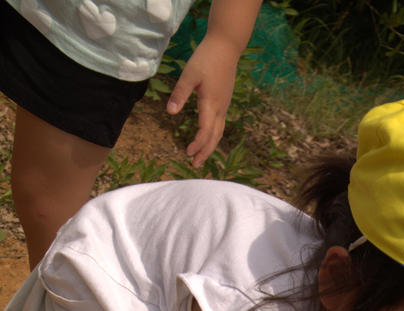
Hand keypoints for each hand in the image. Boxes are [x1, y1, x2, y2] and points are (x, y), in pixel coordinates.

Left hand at [166, 32, 239, 165]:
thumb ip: (180, 93)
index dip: (197, 144)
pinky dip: (214, 135)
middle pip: (214, 137)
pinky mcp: (224, 101)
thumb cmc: (206, 58)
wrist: (227, 46)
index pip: (205, 131)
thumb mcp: (189, 74)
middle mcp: (220, 109)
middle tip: (195, 164)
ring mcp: (224, 106)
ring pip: (219, 132)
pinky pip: (220, 124)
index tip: (187, 152)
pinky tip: (208, 137)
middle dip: (205, 152)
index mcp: (211, 104)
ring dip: (210, 146)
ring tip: (201, 156)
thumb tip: (170, 112)